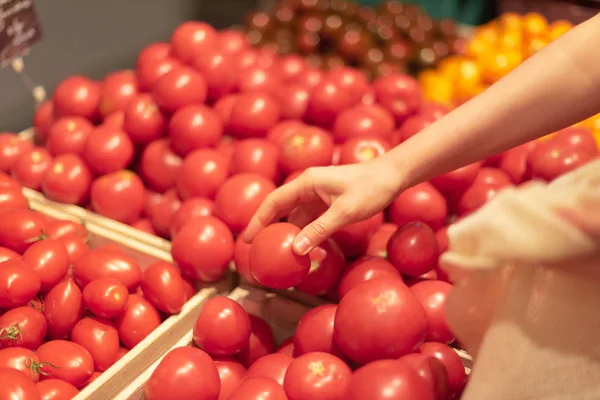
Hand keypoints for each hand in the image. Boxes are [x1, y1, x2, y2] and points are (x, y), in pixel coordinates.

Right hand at [243, 158, 403, 255]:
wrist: (393, 176)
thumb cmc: (371, 189)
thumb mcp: (345, 212)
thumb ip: (319, 230)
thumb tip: (296, 249)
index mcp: (307, 182)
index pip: (274, 202)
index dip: (258, 220)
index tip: (248, 239)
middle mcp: (308, 186)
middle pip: (280, 208)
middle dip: (268, 228)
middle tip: (257, 249)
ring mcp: (318, 194)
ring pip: (296, 216)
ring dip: (289, 233)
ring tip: (279, 253)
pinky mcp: (328, 201)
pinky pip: (310, 219)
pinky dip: (305, 233)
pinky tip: (305, 249)